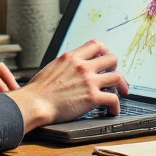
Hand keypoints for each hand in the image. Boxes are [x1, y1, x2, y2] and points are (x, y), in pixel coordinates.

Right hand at [10, 40, 128, 133]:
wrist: (35, 103)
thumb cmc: (38, 91)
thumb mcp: (52, 68)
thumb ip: (65, 65)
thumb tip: (71, 69)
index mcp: (71, 57)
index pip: (96, 45)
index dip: (104, 51)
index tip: (105, 58)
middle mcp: (82, 66)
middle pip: (111, 59)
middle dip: (115, 68)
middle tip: (114, 77)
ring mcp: (89, 81)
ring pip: (117, 77)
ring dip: (120, 85)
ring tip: (120, 93)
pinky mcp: (92, 97)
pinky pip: (114, 99)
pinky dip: (116, 106)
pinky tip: (112, 111)